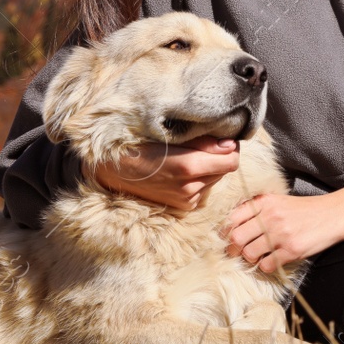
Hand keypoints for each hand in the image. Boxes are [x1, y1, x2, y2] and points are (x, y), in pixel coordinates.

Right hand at [92, 135, 238, 209]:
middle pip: (225, 170)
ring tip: (186, 157)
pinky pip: (203, 190)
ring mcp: (187, 200)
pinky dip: (199, 179)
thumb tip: (231, 144)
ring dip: (209, 169)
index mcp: (188, 166)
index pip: (231, 160)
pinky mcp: (183, 207)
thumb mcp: (169, 136)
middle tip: (200, 145)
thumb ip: (203, 142)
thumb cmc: (138, 146)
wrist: (111, 171)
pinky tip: (180, 171)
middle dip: (219, 157)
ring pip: (214, 179)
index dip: (231, 148)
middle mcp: (190, 188)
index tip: (222, 138)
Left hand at [222, 193, 343, 273]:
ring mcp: (281, 234)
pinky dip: (265, 266)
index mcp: (265, 202)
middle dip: (233, 249)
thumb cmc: (305, 209)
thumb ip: (258, 209)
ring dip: (250, 259)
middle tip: (237, 252)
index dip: (225, 231)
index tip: (227, 238)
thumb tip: (232, 224)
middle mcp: (270, 217)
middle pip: (237, 238)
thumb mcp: (279, 201)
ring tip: (257, 256)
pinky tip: (272, 260)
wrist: (334, 214)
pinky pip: (266, 265)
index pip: (233, 218)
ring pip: (249, 254)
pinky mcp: (292, 250)